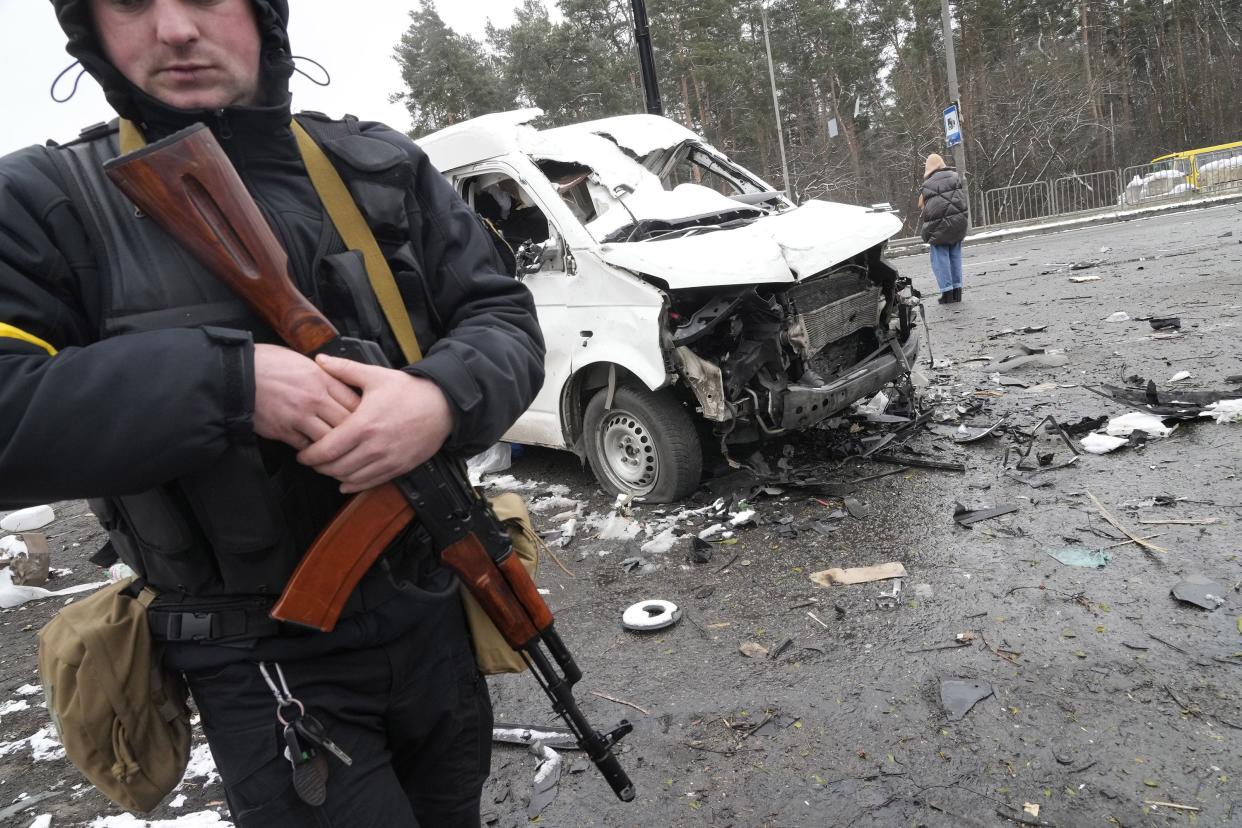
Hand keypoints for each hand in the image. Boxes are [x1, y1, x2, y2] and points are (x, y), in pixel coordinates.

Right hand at [253, 344, 360, 448]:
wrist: (237, 374)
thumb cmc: (268, 364)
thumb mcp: (303, 362)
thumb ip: (325, 376)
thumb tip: (344, 387)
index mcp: (322, 378)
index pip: (355, 401)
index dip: (364, 414)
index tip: (366, 421)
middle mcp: (314, 398)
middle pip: (347, 423)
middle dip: (354, 434)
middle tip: (358, 440)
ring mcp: (299, 416)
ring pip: (329, 440)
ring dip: (334, 447)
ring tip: (339, 451)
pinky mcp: (284, 430)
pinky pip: (306, 447)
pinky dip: (312, 451)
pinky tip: (315, 452)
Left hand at [296, 354, 453, 492]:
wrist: (444, 406)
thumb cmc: (410, 391)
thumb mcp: (375, 376)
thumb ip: (345, 369)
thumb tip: (320, 360)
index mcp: (364, 425)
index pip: (327, 450)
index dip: (309, 456)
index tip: (302, 454)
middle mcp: (375, 447)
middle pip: (336, 468)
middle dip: (319, 467)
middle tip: (312, 461)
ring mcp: (388, 460)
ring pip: (351, 479)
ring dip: (335, 476)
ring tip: (328, 467)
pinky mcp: (399, 468)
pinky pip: (370, 483)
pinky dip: (354, 485)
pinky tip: (345, 481)